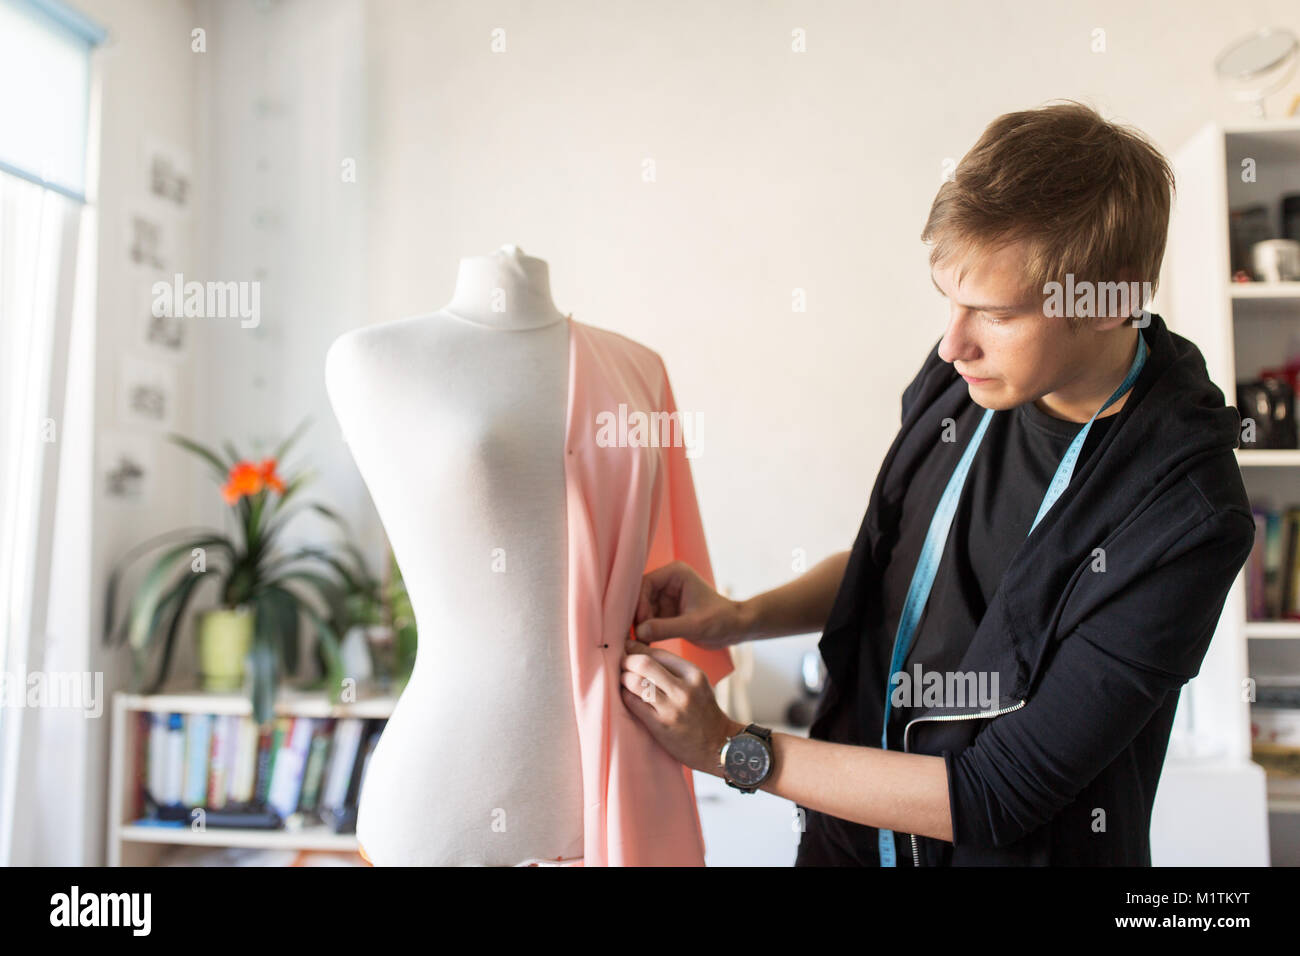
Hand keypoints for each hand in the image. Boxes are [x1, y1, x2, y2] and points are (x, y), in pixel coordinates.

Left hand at [620, 638, 745, 773]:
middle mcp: (683, 689)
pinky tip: (627, 695)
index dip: (638, 648)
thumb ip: (674, 669)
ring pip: (635, 682)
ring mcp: (671, 709)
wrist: (718, 745)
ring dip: (623, 678)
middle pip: (644, 663)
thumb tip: (641, 651)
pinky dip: (625, 695)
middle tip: (621, 663)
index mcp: (694, 674)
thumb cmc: (703, 711)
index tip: (628, 648)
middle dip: (627, 660)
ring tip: (623, 680)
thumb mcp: (696, 684)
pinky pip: (633, 703)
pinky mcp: (660, 726)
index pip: (657, 653)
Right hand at [634, 560, 747, 650]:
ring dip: (638, 628)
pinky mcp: (664, 613)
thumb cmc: (722, 621)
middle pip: (638, 598)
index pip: (645, 584)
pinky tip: (643, 647)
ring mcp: (664, 598)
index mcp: (675, 574)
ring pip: (640, 612)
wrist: (735, 629)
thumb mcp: (695, 625)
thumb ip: (666, 628)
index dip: (638, 604)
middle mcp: (667, 583)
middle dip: (636, 618)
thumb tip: (640, 632)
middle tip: (632, 638)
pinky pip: (647, 622)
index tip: (639, 625)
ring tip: (637, 645)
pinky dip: (645, 634)